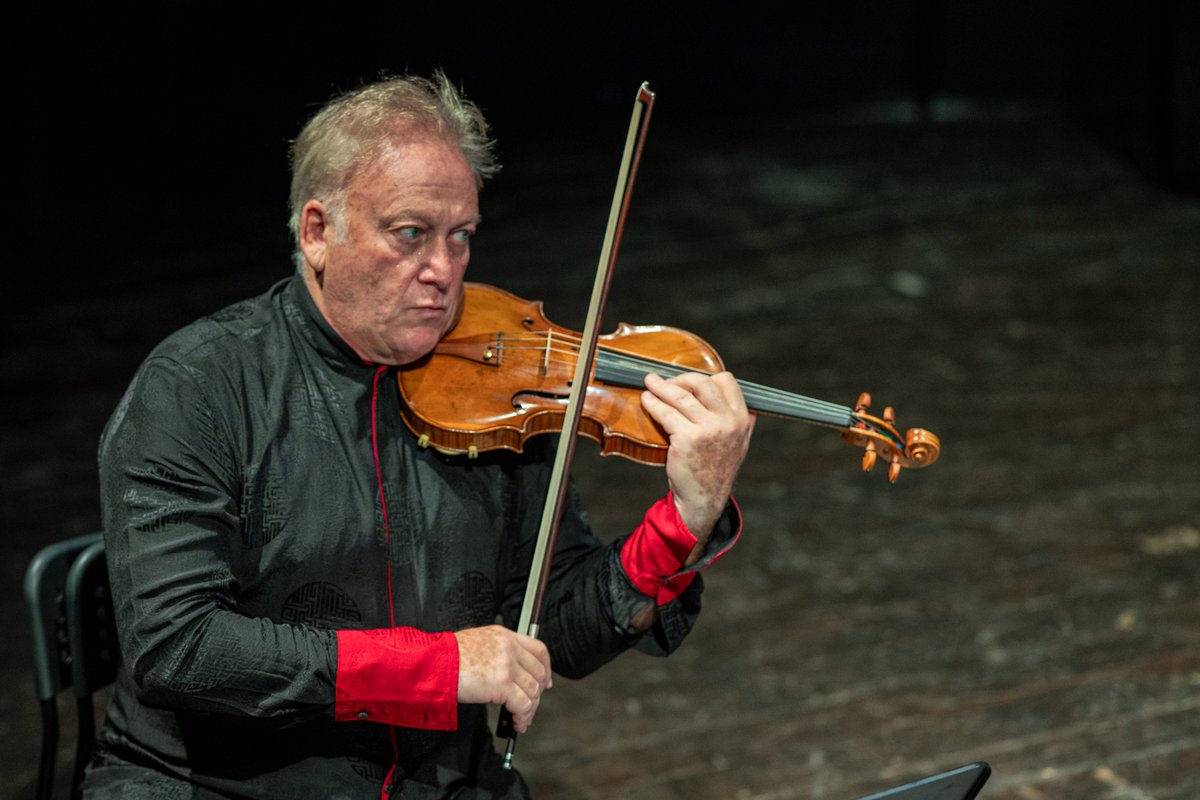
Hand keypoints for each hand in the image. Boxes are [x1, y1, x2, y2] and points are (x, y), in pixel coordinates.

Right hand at [454, 625, 551, 732]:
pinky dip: (523, 717)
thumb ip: (498, 651)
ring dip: (530, 709)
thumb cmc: (449, 657)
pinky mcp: (502, 684)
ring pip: (533, 690)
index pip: (538, 649)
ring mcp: (507, 665)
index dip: (546, 668)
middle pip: (539, 672)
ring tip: (521, 718)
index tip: (545, 681)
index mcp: (505, 636)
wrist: (435, 664)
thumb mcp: (478, 642)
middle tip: (531, 705)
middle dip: (538, 693)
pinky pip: (523, 704)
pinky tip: (516, 722)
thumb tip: (512, 671)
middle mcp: (509, 648)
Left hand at [640, 371, 754, 546]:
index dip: (704, 377)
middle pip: (702, 383)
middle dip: (680, 379)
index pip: (726, 381)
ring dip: (662, 387)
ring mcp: (709, 430)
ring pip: (681, 396)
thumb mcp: (737, 442)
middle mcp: (728, 422)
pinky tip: (647, 401)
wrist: (704, 499)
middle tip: (664, 382)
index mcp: (742, 419)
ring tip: (649, 384)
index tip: (688, 382)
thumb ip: (732, 417)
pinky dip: (654, 404)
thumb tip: (715, 389)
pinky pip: (667, 413)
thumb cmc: (714, 469)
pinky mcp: (688, 439)